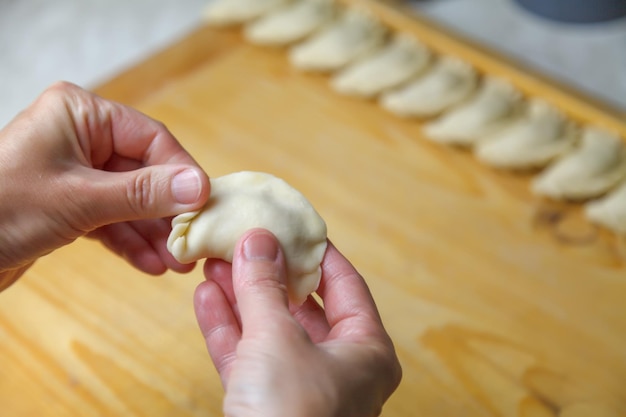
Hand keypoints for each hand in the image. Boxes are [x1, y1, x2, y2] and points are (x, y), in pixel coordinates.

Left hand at [0, 82, 209, 289]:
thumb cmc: (1, 209)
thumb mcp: (79, 199)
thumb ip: (143, 193)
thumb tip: (199, 187)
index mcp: (81, 114)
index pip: (150, 138)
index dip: (181, 173)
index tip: (205, 206)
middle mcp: (81, 138)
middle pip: (144, 172)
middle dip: (167, 212)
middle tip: (192, 243)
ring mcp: (76, 172)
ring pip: (130, 200)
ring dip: (153, 233)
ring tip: (176, 263)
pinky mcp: (69, 204)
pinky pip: (111, 218)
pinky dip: (129, 241)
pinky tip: (150, 264)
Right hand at [194, 229, 401, 416]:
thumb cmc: (292, 416)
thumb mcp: (278, 339)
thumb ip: (265, 286)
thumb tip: (258, 238)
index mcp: (366, 350)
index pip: (344, 284)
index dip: (316, 251)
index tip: (292, 223)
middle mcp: (338, 368)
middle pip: (302, 305)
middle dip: (268, 272)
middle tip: (243, 240)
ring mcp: (300, 388)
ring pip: (269, 329)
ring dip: (241, 296)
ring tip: (217, 260)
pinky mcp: (265, 406)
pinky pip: (247, 357)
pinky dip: (227, 328)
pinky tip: (207, 296)